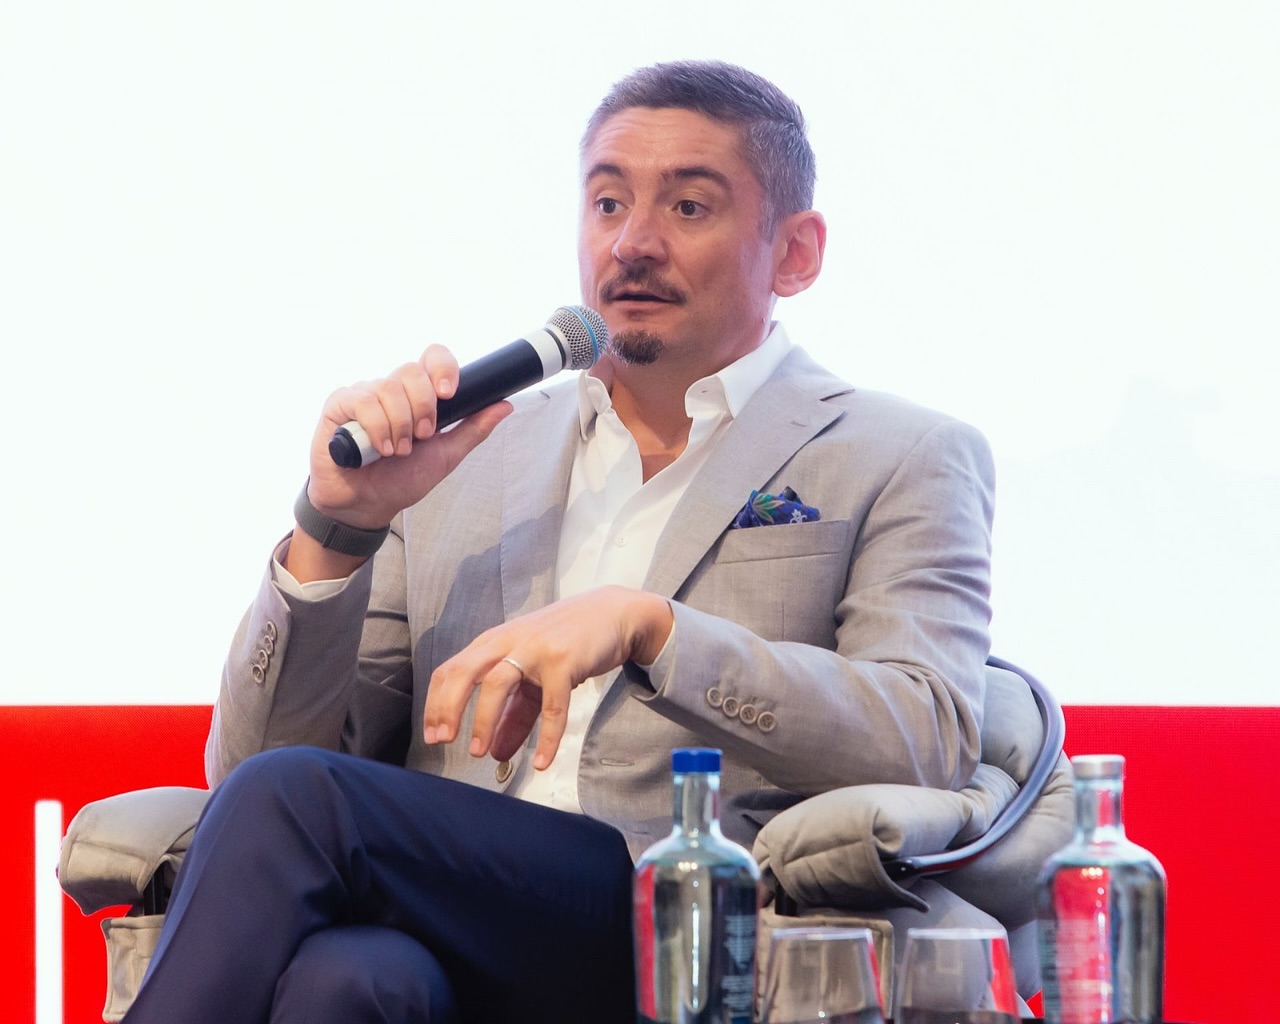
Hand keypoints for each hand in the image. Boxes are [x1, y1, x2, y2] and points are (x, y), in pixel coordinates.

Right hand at [286, 346, 511, 581]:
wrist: (367, 505)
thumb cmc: (402, 479)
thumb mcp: (446, 456)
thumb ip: (473, 429)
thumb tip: (505, 405)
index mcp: (418, 395)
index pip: (433, 358)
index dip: (443, 367)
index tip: (449, 394)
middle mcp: (392, 389)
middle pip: (412, 371)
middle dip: (423, 407)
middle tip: (422, 437)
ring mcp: (365, 394)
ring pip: (388, 388)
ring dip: (400, 425)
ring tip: (397, 451)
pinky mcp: (340, 404)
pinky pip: (362, 400)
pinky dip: (376, 427)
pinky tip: (378, 449)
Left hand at [423, 587, 673, 769]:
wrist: (611, 615)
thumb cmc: (566, 643)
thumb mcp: (533, 674)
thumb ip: (514, 713)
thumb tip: (495, 753)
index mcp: (494, 643)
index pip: (452, 670)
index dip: (437, 703)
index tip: (433, 736)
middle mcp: (508, 642)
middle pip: (464, 672)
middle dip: (448, 707)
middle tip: (443, 742)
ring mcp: (535, 650)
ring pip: (498, 684)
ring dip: (484, 720)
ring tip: (480, 753)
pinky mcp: (564, 661)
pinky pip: (552, 705)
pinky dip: (546, 736)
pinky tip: (543, 762)